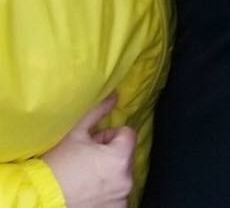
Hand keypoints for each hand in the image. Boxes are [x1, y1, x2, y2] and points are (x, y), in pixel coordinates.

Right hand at [43, 93, 135, 207]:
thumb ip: (98, 111)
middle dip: (110, 154)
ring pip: (121, 174)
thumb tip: (115, 95)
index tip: (93, 144)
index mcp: (120, 157)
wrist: (39, 199)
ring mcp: (121, 197)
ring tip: (86, 177)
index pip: (127, 134)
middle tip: (87, 160)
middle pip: (126, 155)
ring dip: (110, 173)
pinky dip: (108, 191)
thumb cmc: (58, 165)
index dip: (109, 136)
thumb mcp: (76, 133)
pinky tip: (90, 190)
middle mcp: (126, 179)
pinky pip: (118, 194)